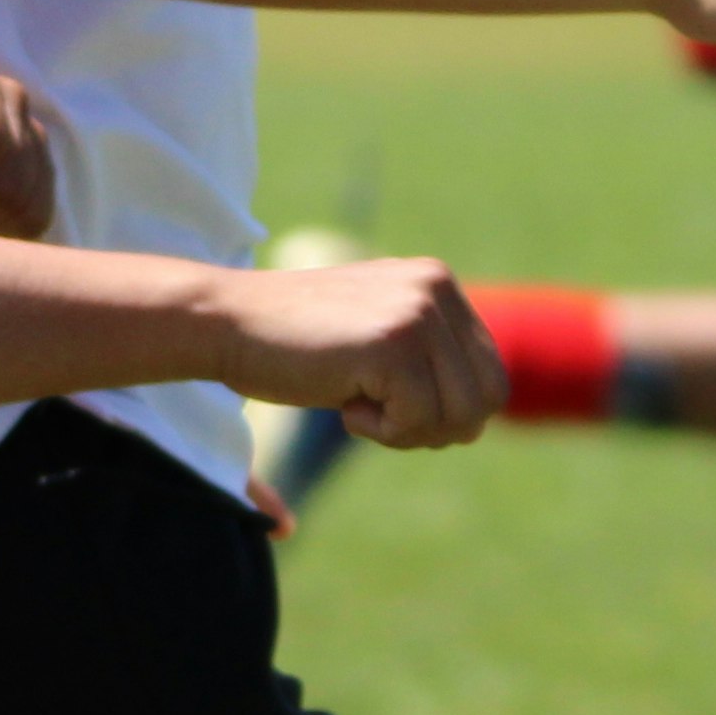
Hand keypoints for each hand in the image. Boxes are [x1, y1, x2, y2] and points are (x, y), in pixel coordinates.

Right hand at [207, 247, 497, 450]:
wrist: (225, 323)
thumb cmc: (291, 344)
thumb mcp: (373, 337)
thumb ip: (427, 360)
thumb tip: (477, 423)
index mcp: (438, 283)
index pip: (490, 376)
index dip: (445, 412)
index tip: (386, 399)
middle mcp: (436, 288)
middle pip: (487, 399)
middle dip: (435, 427)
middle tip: (376, 413)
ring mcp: (417, 313)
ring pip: (460, 417)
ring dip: (407, 432)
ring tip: (356, 404)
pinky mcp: (394, 343)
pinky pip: (419, 422)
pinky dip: (380, 432)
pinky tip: (341, 402)